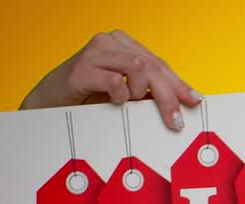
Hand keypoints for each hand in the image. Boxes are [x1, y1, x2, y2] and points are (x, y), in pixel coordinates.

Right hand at [19, 30, 200, 130]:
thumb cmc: (89, 98)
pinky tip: (115, 101)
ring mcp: (95, 51)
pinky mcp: (81, 68)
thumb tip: (183, 103)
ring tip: (130, 103)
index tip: (195, 101)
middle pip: (152, 66)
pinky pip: (115, 81)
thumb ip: (148, 92)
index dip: (178, 84)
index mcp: (123, 44)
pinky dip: (120, 95)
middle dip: (169, 96)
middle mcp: (110, 42)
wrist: (50, 104)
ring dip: (140, 92)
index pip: (159, 64)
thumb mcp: (126, 94)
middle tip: (176, 121)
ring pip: (138, 67)